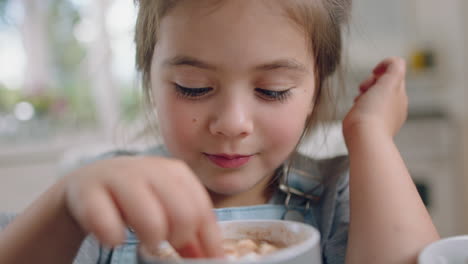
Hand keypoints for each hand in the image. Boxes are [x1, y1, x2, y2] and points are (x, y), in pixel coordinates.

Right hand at [64, 156, 223, 257]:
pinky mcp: (88, 192)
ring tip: (145, 242)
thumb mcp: (164, 208)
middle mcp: (150, 169)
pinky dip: (114, 237)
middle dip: (180, 238)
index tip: (207, 260)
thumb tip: (215, 258)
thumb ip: (189, 231)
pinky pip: (107, 223)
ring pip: (150, 219)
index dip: (208, 240)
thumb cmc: (135, 199)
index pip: (203, 209)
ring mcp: (119, 178)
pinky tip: (114, 238)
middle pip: (184, 214)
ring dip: (152, 239)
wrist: (87, 184)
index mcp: (175, 172)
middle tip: (166, 245)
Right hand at [343, 57, 407, 140]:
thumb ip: (394, 67)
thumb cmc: (374, 111)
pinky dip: (360, 106)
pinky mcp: (371, 125)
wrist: (364, 136)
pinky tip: (357, 111)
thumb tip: (390, 63)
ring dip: (364, 94)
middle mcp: (395, 106)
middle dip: (370, 82)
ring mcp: (384, 117)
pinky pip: (366, 109)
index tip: (373, 74)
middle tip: (363, 89)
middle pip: (383, 83)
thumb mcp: (390, 82)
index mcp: (401, 95)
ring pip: (373, 96)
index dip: (382, 69)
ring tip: (359, 101)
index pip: (395, 72)